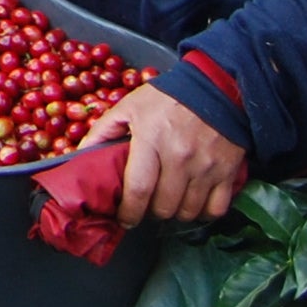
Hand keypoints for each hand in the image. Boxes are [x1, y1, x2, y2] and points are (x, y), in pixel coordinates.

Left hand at [93, 82, 250, 225]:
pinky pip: (216, 209)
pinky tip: (193, 202)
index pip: (139, 190)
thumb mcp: (129, 106)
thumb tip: (78, 157)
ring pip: (188, 212)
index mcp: (151, 140)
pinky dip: (203, 212)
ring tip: (168, 202)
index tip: (124, 218)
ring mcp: (207, 167)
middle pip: (163, 206)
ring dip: (175, 213)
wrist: (215, 87)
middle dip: (150, 212)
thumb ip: (102, 131)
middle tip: (146, 205)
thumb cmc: (167, 98)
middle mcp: (180, 157)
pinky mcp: (229, 172)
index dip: (129, 211)